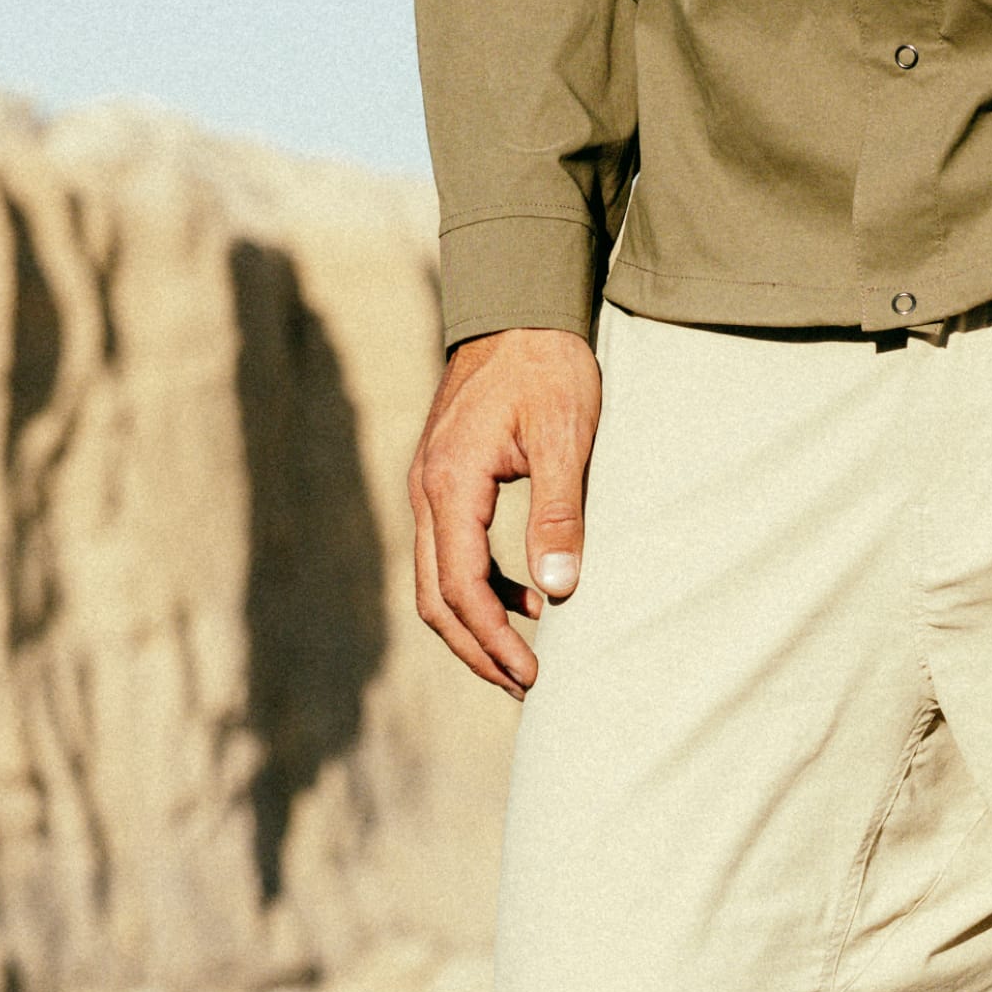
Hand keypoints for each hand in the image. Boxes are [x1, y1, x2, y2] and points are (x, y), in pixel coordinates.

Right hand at [409, 329, 601, 695]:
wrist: (519, 303)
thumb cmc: (548, 364)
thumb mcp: (564, 437)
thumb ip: (558, 512)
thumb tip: (556, 590)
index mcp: (450, 483)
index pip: (459, 587)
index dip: (492, 640)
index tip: (531, 676)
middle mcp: (427, 490)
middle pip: (436, 598)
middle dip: (478, 650)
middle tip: (526, 688)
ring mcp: (431, 486)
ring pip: (438, 581)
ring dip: (477, 627)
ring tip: (525, 660)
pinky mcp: (445, 482)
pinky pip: (451, 554)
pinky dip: (483, 589)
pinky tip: (528, 599)